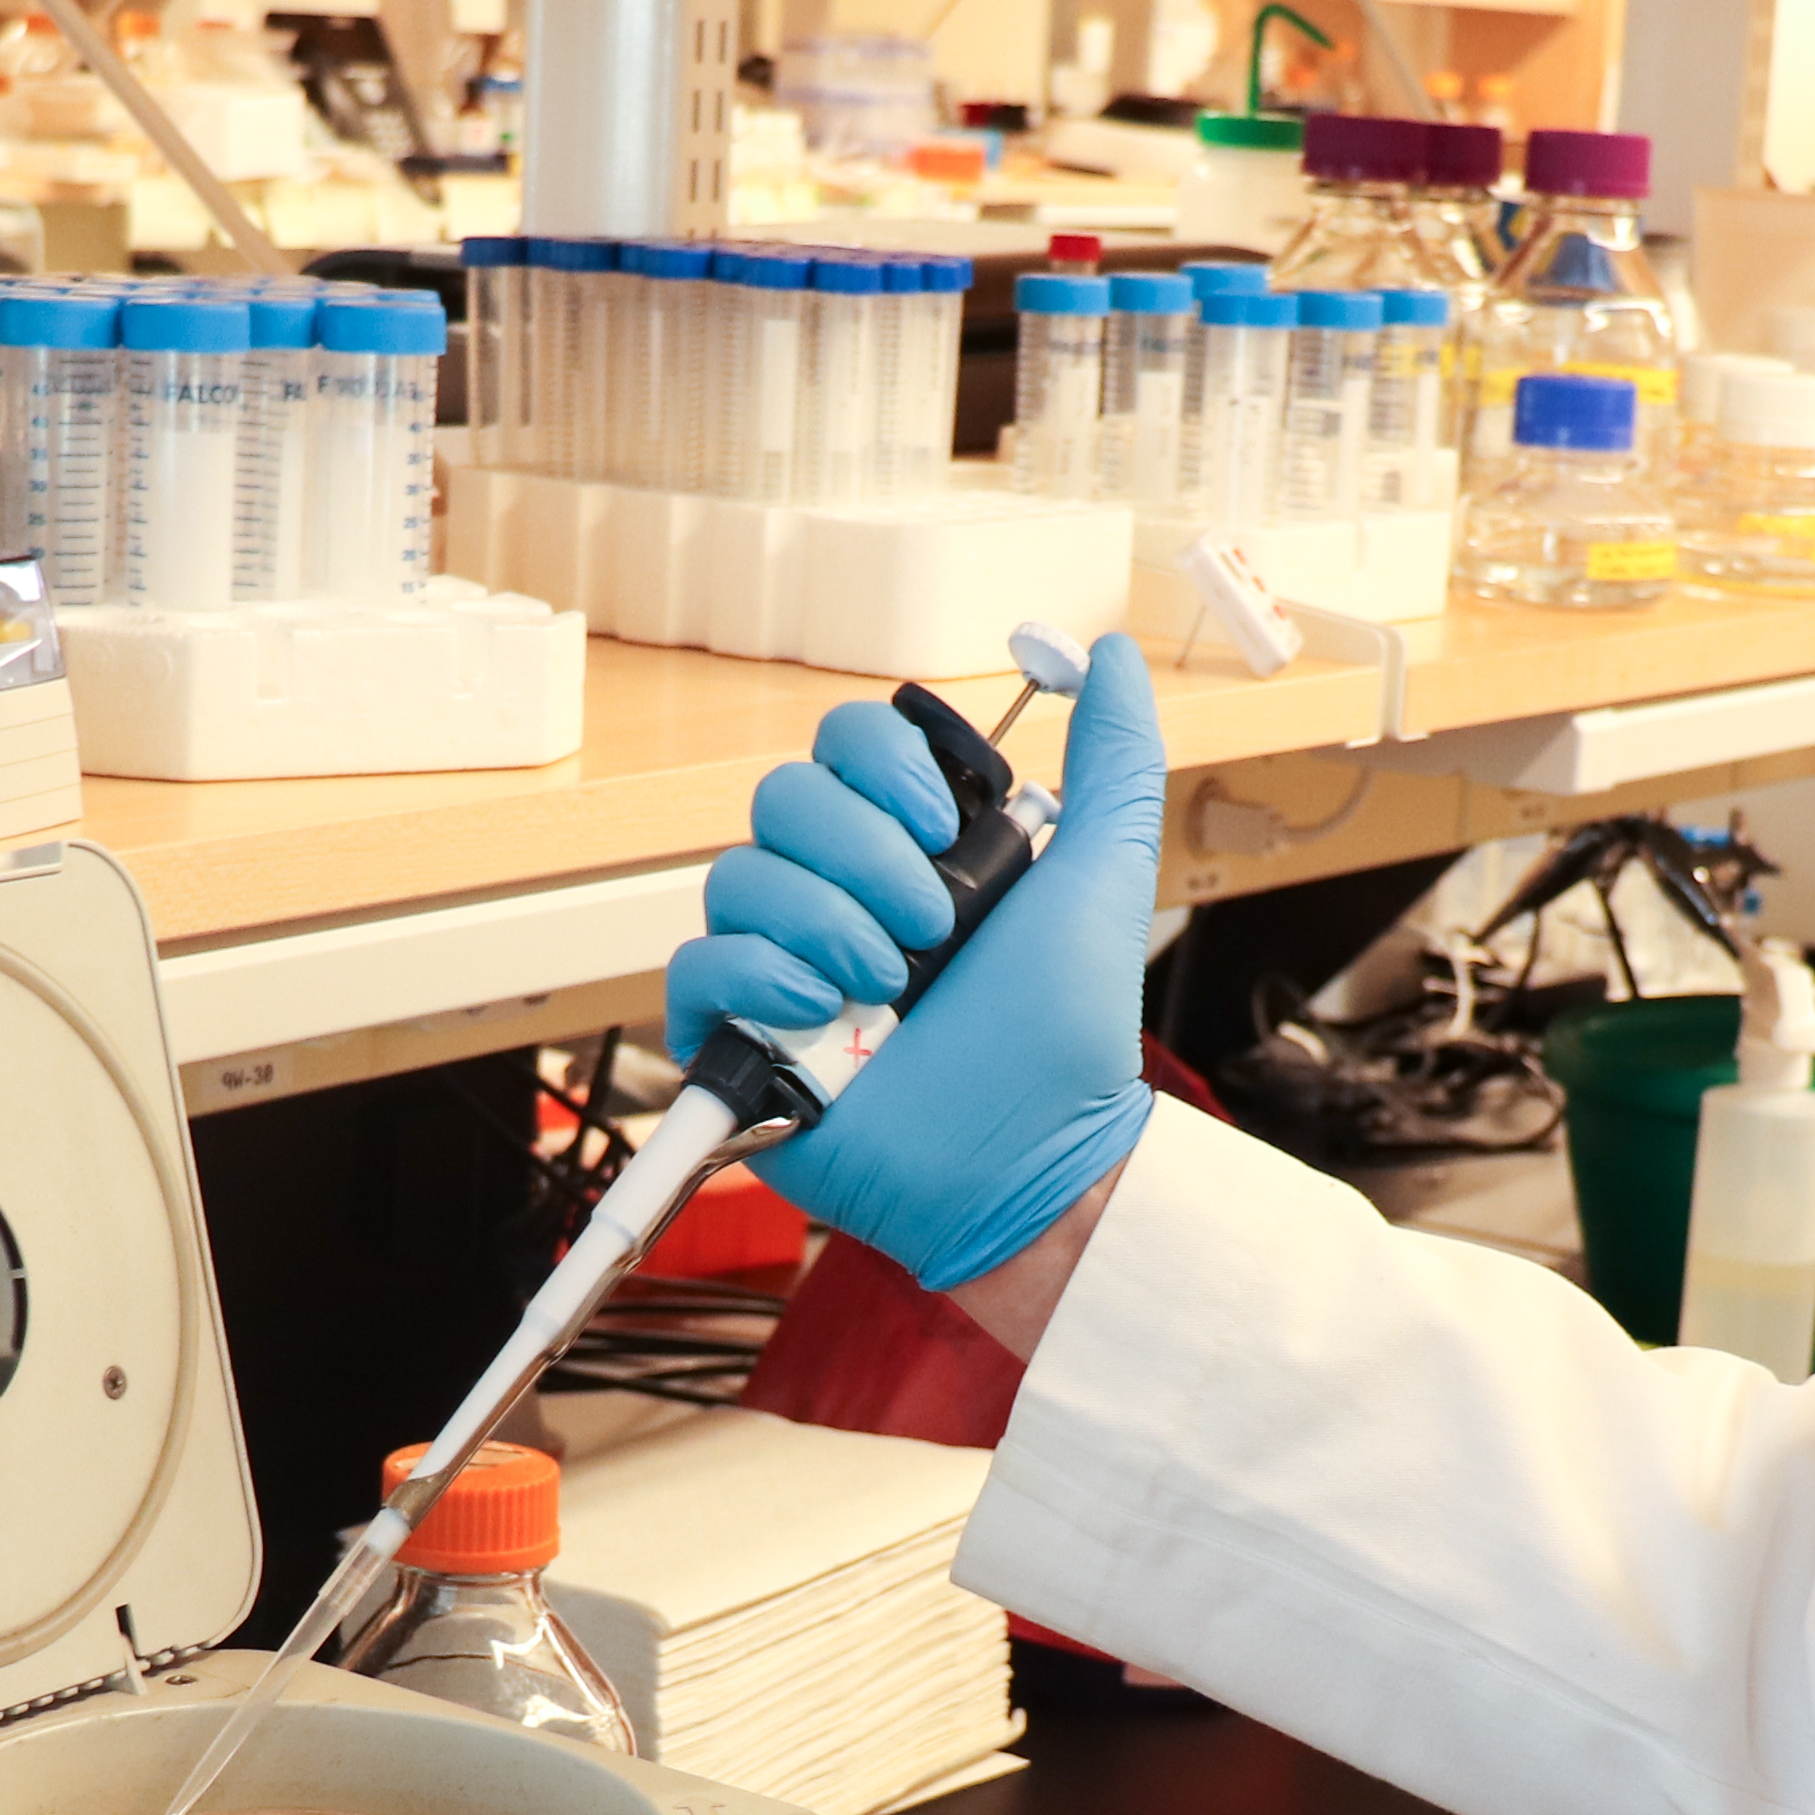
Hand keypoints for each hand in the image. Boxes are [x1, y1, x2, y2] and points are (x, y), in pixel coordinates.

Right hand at [663, 629, 1164, 1293]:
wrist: (1031, 1160)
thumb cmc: (1064, 1037)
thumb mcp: (1103, 878)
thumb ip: (1113, 763)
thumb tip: (1116, 654)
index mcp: (904, 848)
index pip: (844, 745)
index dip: (883, 767)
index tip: (949, 825)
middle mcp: (834, 894)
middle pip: (783, 798)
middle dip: (862, 853)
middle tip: (930, 926)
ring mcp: (780, 964)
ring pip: (738, 874)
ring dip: (823, 920)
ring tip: (890, 984)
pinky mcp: (738, 1036)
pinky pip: (699, 963)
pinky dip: (758, 974)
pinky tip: (826, 1011)